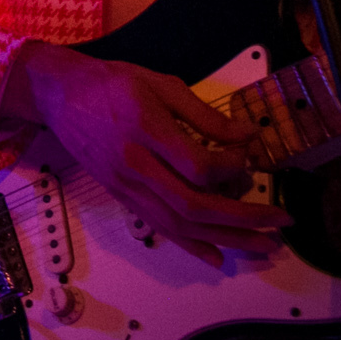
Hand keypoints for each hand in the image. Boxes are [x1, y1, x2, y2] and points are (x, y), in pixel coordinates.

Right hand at [1, 41, 289, 267]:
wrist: (58, 95)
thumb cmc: (111, 83)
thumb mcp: (159, 83)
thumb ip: (204, 113)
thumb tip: (248, 134)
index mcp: (144, 129)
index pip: (197, 166)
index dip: (231, 167)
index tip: (246, 156)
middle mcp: (134, 164)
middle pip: (193, 205)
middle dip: (243, 219)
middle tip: (281, 222)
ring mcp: (125, 185)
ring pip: (178, 223)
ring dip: (225, 239)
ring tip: (263, 246)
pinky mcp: (121, 195)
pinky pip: (158, 226)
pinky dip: (190, 245)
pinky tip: (217, 257)